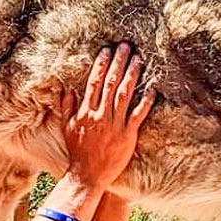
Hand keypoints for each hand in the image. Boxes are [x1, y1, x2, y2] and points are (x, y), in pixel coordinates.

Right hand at [63, 43, 154, 188]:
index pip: (94, 82)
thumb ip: (67, 107)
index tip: (107, 50)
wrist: (87, 174)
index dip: (101, 64)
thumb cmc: (77, 151)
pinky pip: (138, 115)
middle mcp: (100, 115)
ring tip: (139, 59)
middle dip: (119, 62)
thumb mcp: (67, 127)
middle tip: (126, 46)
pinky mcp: (128, 135)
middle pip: (111, 83)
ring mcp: (115, 124)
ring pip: (125, 94)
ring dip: (132, 75)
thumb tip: (67, 88)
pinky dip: (146, 101)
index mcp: (86, 111)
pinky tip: (153, 89)